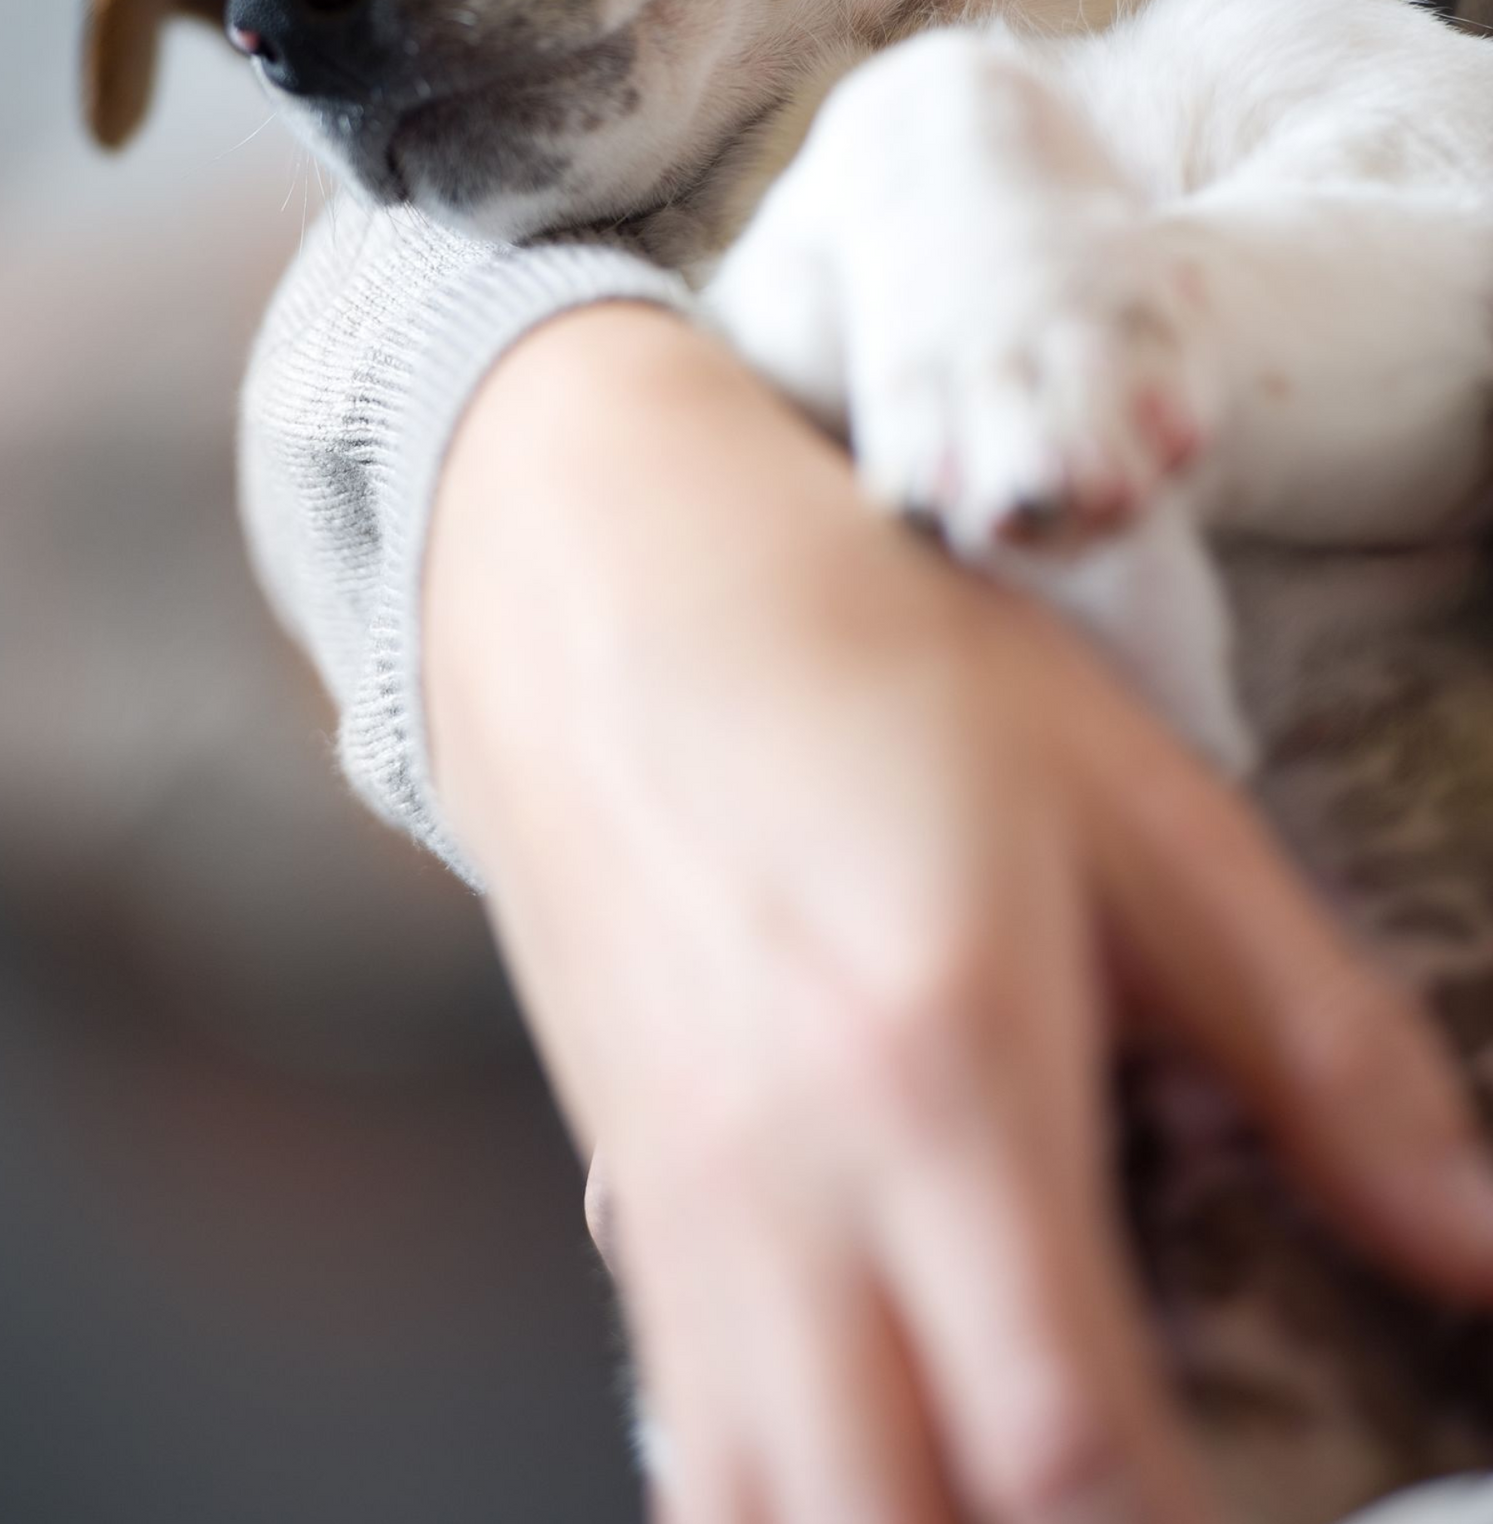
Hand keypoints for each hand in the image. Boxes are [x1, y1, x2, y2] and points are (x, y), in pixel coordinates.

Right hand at [425, 304, 1492, 1523]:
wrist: (606, 580)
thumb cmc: (858, 654)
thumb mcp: (1132, 802)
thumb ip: (1316, 1042)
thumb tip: (1476, 1235)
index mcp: (934, 1074)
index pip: (1066, 1442)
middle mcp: (779, 1180)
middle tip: (1146, 1508)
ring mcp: (673, 1204)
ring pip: (763, 1510)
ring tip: (1002, 1496)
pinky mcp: (618, 1192)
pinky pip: (688, 1436)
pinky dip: (781, 1503)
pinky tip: (865, 1471)